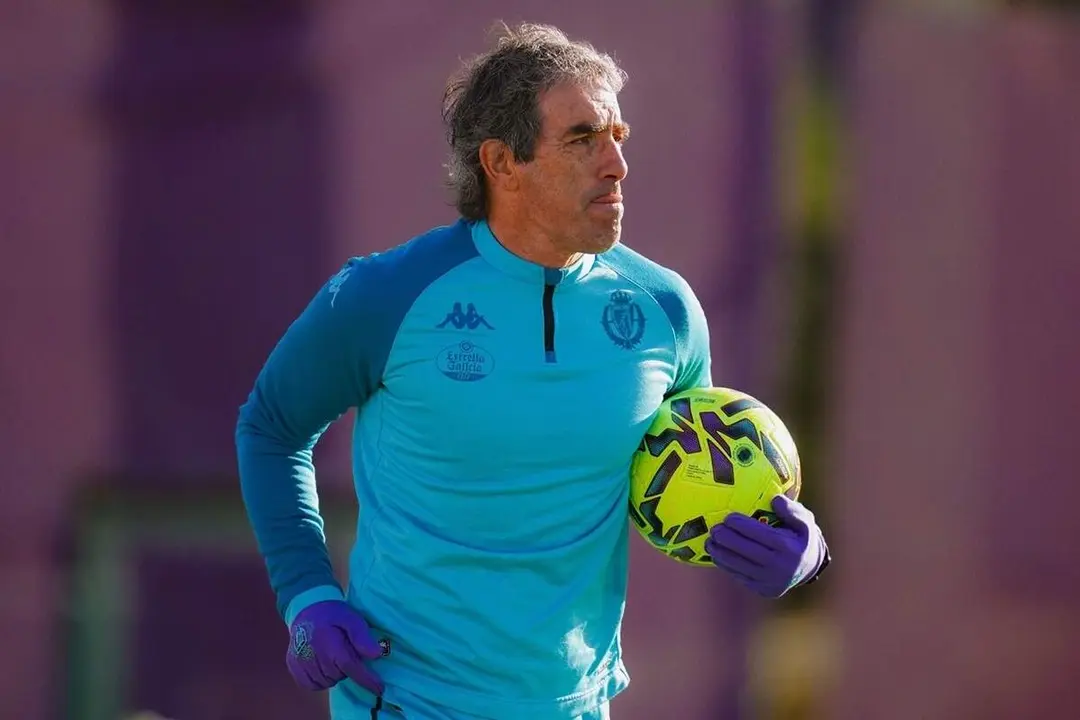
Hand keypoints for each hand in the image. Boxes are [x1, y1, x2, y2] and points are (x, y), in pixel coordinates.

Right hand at [286, 600, 387, 693]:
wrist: (306, 610)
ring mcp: (300, 664)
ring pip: (326, 682)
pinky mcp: (293, 667)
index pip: (351, 668)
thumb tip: (376, 655)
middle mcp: (313, 658)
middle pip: (340, 676)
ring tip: (333, 657)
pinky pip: (311, 685)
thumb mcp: (351, 618)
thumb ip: (362, 636)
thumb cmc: (332, 614)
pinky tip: (322, 665)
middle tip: (345, 652)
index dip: (367, 680)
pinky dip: (320, 680)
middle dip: (347, 668)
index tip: (380, 689)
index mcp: (330, 645)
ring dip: (334, 674)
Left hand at [706, 495, 829, 597]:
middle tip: (714, 529)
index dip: (742, 526)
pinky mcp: (764, 590)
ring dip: (721, 555)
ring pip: (741, 567)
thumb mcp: (805, 520)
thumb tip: (775, 500)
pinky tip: (717, 555)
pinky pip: (741, 577)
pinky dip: (727, 566)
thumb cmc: (802, 537)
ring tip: (709, 542)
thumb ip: (792, 509)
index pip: (761, 535)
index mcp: (789, 548)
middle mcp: (780, 567)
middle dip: (727, 540)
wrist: (809, 567)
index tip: (728, 517)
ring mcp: (771, 581)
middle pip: (747, 552)